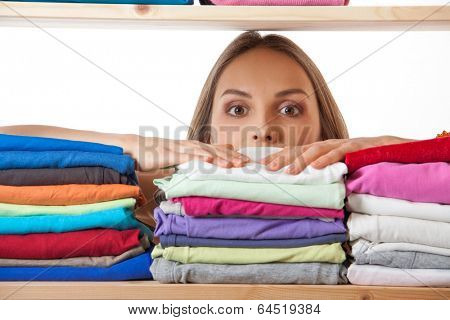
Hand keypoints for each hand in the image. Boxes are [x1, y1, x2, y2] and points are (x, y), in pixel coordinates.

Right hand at [125, 135, 250, 170]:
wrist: (136, 149)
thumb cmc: (157, 156)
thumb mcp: (178, 160)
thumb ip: (192, 163)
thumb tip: (204, 170)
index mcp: (194, 147)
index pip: (218, 151)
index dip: (233, 155)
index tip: (247, 162)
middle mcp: (191, 145)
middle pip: (216, 150)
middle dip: (233, 156)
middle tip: (249, 163)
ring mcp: (182, 148)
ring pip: (205, 152)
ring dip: (221, 157)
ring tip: (235, 164)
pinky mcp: (172, 153)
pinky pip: (187, 155)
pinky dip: (199, 157)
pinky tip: (210, 160)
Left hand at [260, 136, 413, 174]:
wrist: (389, 148)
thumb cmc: (360, 161)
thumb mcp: (336, 170)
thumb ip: (321, 178)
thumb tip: (304, 194)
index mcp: (320, 151)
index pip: (295, 152)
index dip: (279, 158)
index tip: (262, 167)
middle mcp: (327, 146)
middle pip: (300, 150)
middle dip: (283, 158)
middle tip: (267, 169)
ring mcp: (341, 145)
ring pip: (317, 150)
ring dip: (301, 160)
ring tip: (288, 171)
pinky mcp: (356, 147)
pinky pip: (340, 152)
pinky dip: (328, 158)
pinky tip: (316, 167)